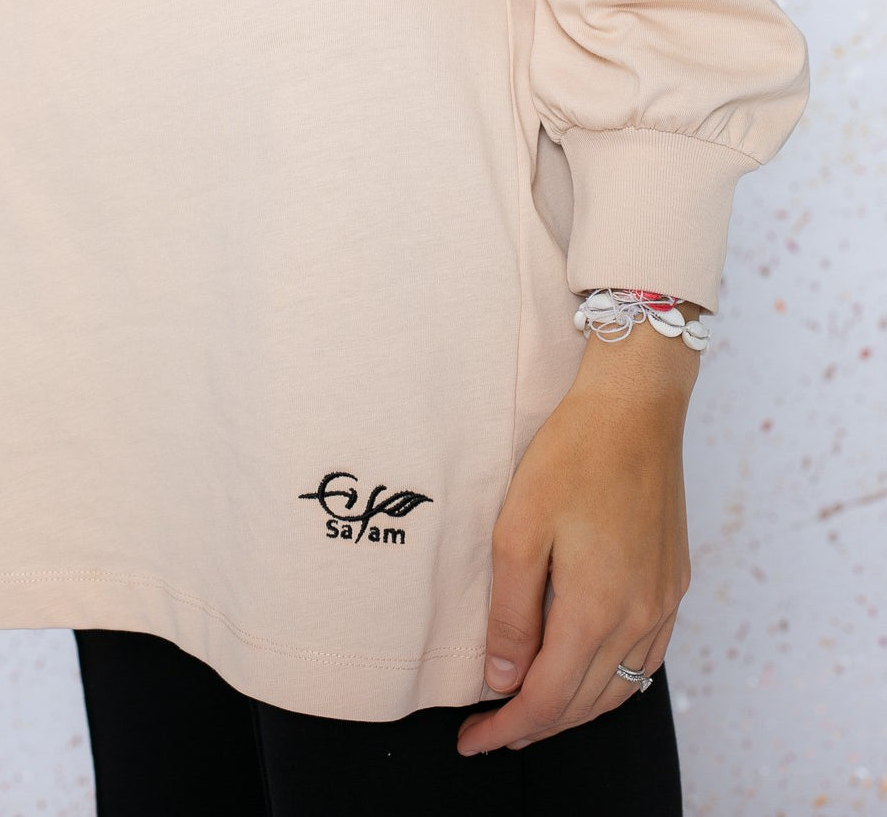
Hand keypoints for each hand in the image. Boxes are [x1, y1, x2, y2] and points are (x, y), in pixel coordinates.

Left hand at [456, 317, 695, 754]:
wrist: (635, 405)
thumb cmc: (573, 454)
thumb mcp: (518, 530)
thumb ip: (510, 613)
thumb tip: (502, 680)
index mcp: (596, 608)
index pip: (548, 700)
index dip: (506, 729)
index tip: (472, 740)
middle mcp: (639, 616)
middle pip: (585, 703)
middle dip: (536, 726)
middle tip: (492, 730)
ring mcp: (664, 600)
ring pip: (621, 688)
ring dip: (575, 709)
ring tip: (533, 709)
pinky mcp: (674, 581)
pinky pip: (647, 657)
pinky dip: (613, 680)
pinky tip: (589, 670)